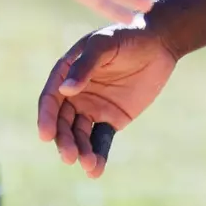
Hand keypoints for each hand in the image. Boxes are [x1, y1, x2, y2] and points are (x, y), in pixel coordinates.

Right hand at [37, 23, 177, 177]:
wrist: (159, 44)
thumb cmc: (127, 36)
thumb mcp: (105, 44)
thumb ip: (85, 66)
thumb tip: (65, 90)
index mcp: (67, 72)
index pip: (50, 98)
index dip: (46, 117)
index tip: (46, 134)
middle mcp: (76, 94)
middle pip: (63, 122)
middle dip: (64, 140)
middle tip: (69, 156)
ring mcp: (93, 108)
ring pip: (80, 135)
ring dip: (81, 151)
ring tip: (89, 165)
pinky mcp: (112, 120)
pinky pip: (101, 140)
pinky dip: (98, 154)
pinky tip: (97, 169)